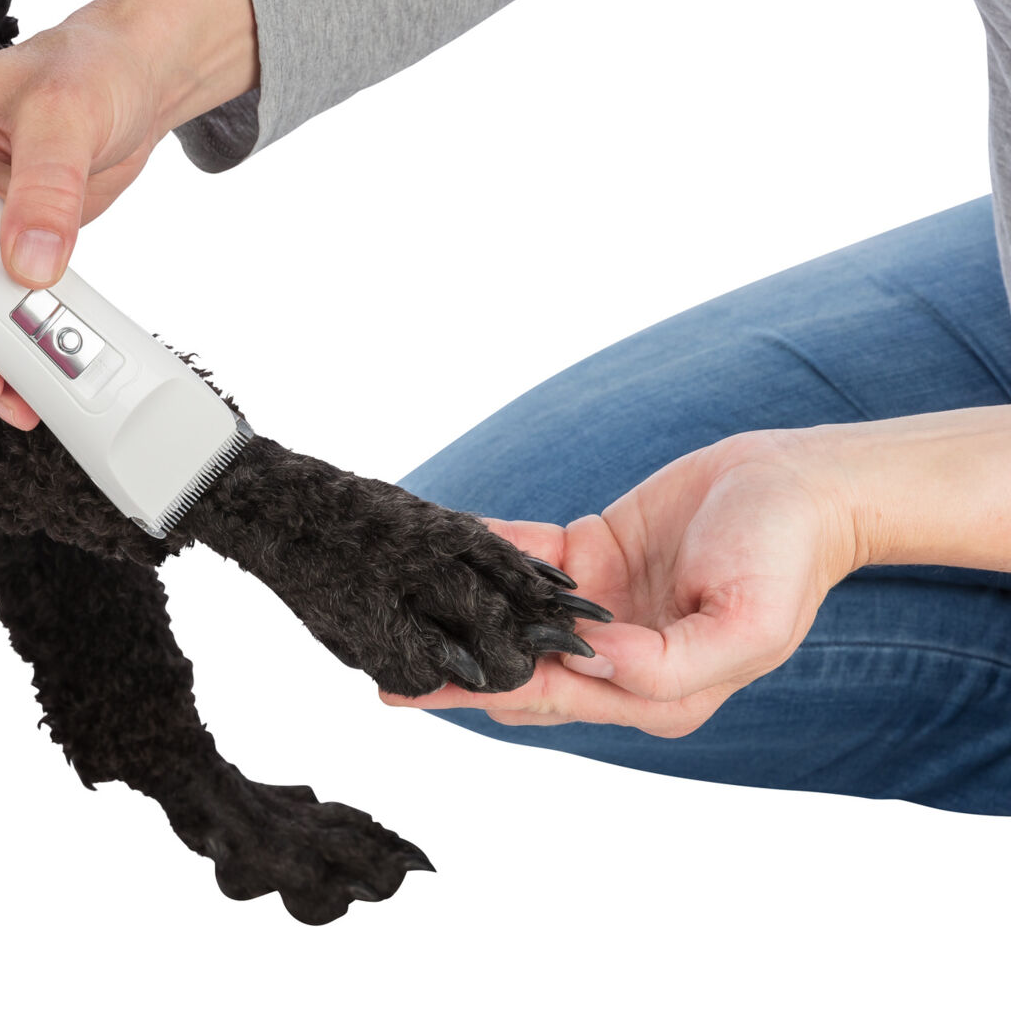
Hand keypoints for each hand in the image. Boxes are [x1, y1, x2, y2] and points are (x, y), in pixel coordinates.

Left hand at [381, 429, 861, 736]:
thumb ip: (665, 664)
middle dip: (451, 668)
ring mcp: (601, 609)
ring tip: (391, 615)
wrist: (798, 483)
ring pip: (512, 615)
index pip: (550, 695)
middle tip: (381, 663)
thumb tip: (587, 661)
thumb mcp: (745, 627)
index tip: (419, 689)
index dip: (481, 690)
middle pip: (516, 667)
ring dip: (458, 613)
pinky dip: (485, 553)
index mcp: (655, 693)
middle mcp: (619, 661)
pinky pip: (527, 559)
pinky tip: (437, 549)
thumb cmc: (783, 559)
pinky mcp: (592, 556)